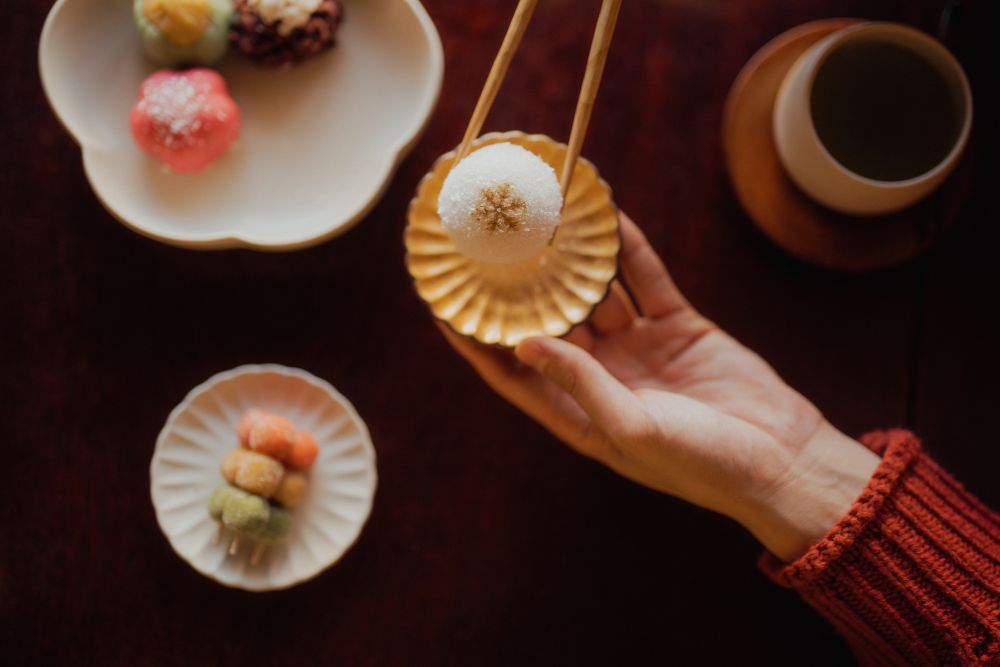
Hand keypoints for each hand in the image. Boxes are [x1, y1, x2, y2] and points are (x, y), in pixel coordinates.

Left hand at [439, 212, 879, 560]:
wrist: (780, 459)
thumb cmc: (701, 463)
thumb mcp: (632, 427)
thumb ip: (579, 383)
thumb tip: (524, 343)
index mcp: (578, 414)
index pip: (513, 374)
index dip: (477, 344)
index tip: (443, 309)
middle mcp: (600, 377)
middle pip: (548, 324)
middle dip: (521, 290)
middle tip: (489, 248)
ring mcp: (637, 348)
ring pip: (595, 293)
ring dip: (573, 260)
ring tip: (546, 220)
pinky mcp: (676, 325)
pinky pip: (644, 278)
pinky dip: (628, 248)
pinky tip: (608, 217)